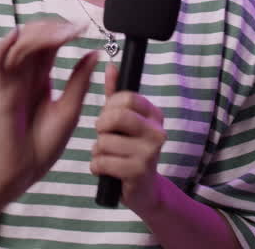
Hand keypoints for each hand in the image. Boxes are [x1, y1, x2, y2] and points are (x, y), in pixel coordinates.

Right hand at [0, 20, 97, 198]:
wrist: (27, 170)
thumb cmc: (45, 143)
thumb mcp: (70, 109)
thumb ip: (79, 81)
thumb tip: (95, 53)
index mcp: (40, 76)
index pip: (47, 43)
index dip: (62, 31)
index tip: (83, 29)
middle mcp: (24, 74)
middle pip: (32, 38)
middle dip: (51, 28)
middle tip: (73, 30)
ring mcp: (11, 81)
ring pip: (16, 45)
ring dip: (36, 35)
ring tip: (59, 35)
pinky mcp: (0, 93)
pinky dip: (2, 47)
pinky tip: (17, 36)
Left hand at [91, 62, 167, 214]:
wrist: (144, 190)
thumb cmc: (129, 150)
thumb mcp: (123, 120)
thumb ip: (115, 93)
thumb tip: (110, 65)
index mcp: (153, 114)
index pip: (126, 97)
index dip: (109, 107)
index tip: (110, 118)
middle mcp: (157, 131)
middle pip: (115, 117)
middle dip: (102, 128)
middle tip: (107, 138)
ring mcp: (150, 152)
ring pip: (104, 141)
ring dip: (98, 152)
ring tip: (110, 157)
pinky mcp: (139, 172)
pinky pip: (102, 162)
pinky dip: (97, 167)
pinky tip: (108, 171)